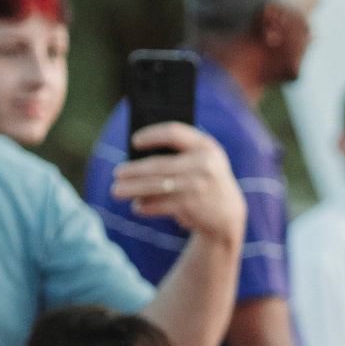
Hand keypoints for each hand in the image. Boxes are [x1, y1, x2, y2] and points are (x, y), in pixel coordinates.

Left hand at [112, 123, 245, 252]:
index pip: (174, 133)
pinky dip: (146, 206)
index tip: (134, 140)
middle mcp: (204, 165)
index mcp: (205, 146)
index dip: (152, 135)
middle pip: (160, 165)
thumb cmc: (204, 178)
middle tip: (117, 173)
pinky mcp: (193, 206)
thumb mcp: (200, 159)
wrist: (228, 211)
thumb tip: (136, 155)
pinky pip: (162, 205)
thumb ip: (177, 151)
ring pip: (157, 186)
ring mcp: (199, 186)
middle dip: (134, 170)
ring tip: (116, 191)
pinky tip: (137, 206)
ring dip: (133, 189)